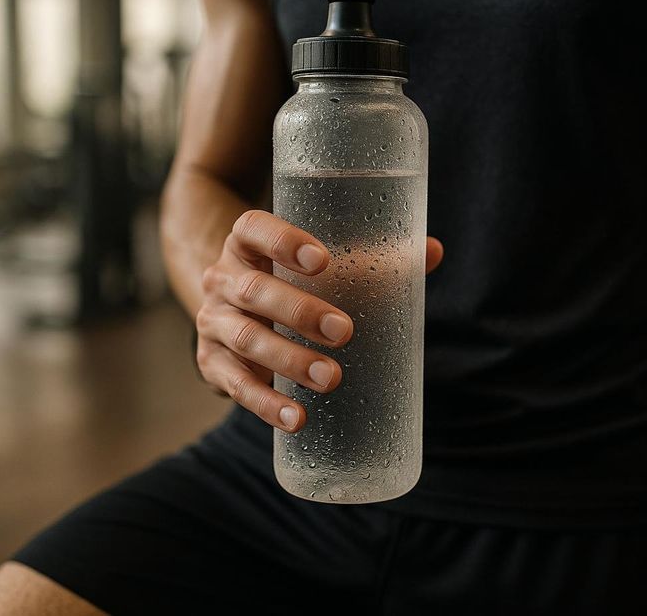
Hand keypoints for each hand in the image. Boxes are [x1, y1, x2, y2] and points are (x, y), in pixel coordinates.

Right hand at [196, 209, 443, 432]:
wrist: (235, 310)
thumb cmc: (292, 281)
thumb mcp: (324, 266)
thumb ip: (376, 258)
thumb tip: (434, 251)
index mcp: (247, 243)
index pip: (254, 229)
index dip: (283, 241)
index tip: (323, 261)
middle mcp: (223, 278)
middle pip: (253, 290)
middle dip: (299, 312)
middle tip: (344, 331)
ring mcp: (213, 321)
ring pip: (246, 338)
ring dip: (289, 360)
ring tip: (331, 378)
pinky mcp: (212, 363)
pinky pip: (235, 385)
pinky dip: (265, 404)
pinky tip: (296, 418)